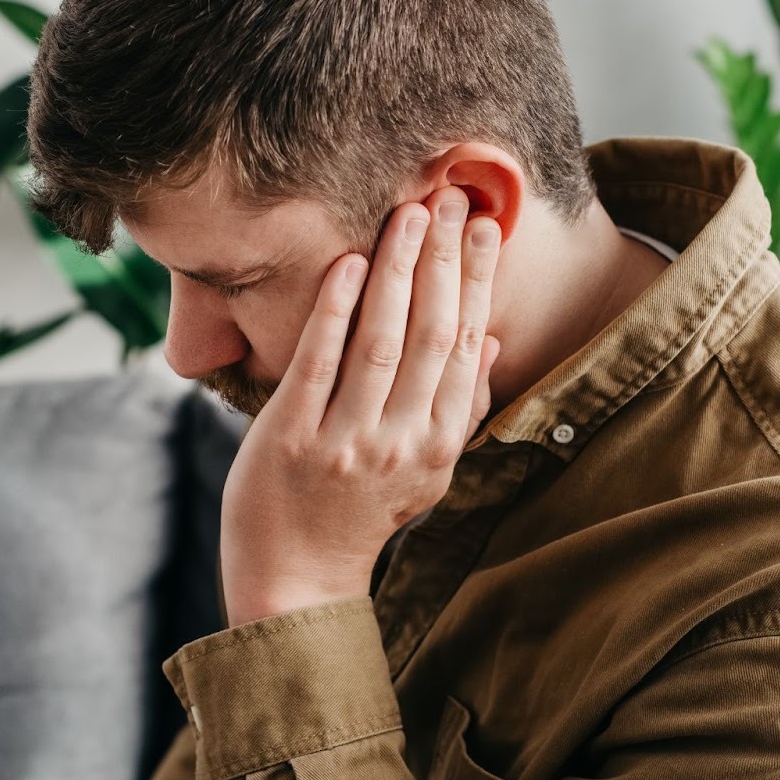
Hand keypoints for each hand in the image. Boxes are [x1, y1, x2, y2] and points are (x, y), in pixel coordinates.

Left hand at [219, 186, 501, 626]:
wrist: (296, 583)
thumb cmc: (358, 518)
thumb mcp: (426, 474)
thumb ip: (457, 410)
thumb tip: (487, 340)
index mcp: (438, 447)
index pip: (465, 347)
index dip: (477, 281)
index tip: (485, 225)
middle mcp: (400, 444)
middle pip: (431, 335)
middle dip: (444, 259)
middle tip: (450, 196)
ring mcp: (345, 442)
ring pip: (381, 341)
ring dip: (397, 271)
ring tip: (409, 214)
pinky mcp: (291, 440)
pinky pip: (318, 364)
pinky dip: (334, 310)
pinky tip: (347, 263)